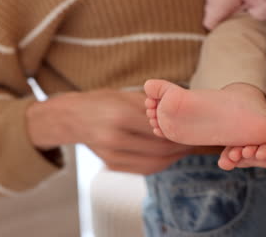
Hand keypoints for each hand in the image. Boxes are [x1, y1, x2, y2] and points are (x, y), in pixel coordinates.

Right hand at [27, 89, 190, 174]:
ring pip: (155, 164)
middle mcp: (115, 139)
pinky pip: (144, 168)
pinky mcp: (112, 165)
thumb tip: (179, 113)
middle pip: (160, 150)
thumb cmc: (102, 102)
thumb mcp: (126, 95)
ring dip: (173, 158)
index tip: (193, 128)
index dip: (180, 131)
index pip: (161, 129)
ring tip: (183, 148)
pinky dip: (160, 163)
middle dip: (181, 146)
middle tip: (193, 140)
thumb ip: (152, 106)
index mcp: (120, 117)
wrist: (72, 118)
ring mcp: (112, 156)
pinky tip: (168, 155)